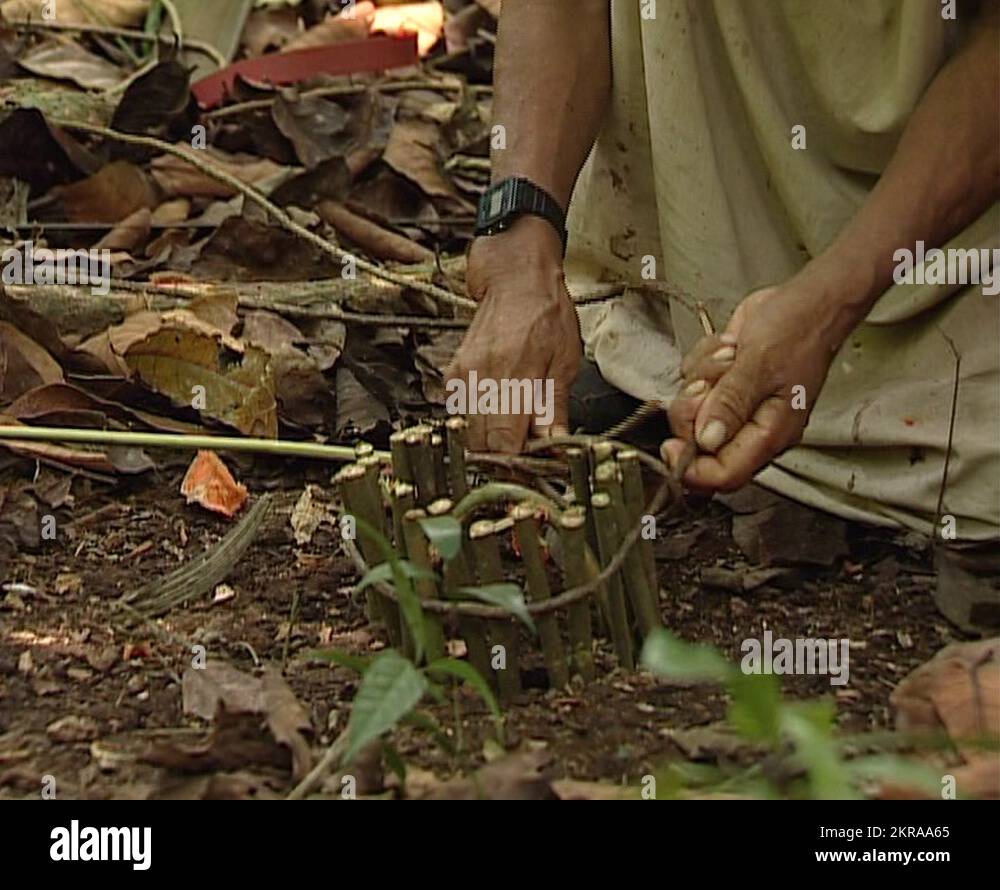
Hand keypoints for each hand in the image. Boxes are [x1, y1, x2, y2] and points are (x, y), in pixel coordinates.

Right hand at [446, 216, 581, 452]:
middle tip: (525, 453)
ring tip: (513, 431)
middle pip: (482, 446)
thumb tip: (555, 445)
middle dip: (503, 457)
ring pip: (468, 433)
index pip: (503, 446)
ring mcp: (464, 377)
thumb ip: (554, 408)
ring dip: (489, 441)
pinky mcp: (454, 373)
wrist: (514, 277)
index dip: (516, 465)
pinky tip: (497, 410)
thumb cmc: (544, 311)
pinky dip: (478, 420)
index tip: (531, 467)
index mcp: (515, 379)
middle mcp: (483, 381)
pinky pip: (461, 412)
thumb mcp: (565, 361)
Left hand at [662, 281, 845, 492]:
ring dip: (700, 378)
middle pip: (698, 445)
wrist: (806, 301)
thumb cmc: (797, 331)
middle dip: (692, 410)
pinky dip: (701, 363)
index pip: (724, 475)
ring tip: (729, 357)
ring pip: (691, 411)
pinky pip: (692, 383)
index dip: (691, 469)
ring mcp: (736, 407)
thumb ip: (731, 404)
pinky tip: (728, 348)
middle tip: (707, 384)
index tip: (670, 446)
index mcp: (769, 434)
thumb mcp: (761, 364)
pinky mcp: (723, 386)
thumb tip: (706, 441)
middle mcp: (752, 427)